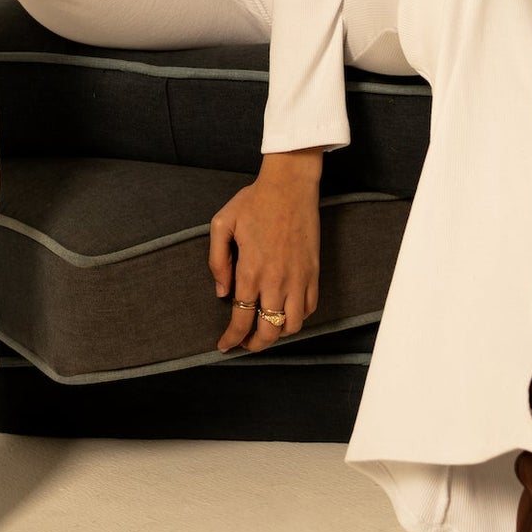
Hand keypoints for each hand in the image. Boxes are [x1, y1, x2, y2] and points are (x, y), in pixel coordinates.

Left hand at [208, 154, 321, 352]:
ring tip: (265, 330)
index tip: (224, 346)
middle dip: (254, 345)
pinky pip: (309, 308)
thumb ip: (217, 261)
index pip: (241, 318)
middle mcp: (276, 280)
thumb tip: (222, 292)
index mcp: (251, 270)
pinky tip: (285, 312)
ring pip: (291, 326)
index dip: (232, 338)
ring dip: (277, 335)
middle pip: (268, 332)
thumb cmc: (254, 201)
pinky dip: (297, 318)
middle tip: (244, 343)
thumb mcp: (222, 223)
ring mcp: (298, 278)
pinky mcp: (314, 272)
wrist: (290, 185)